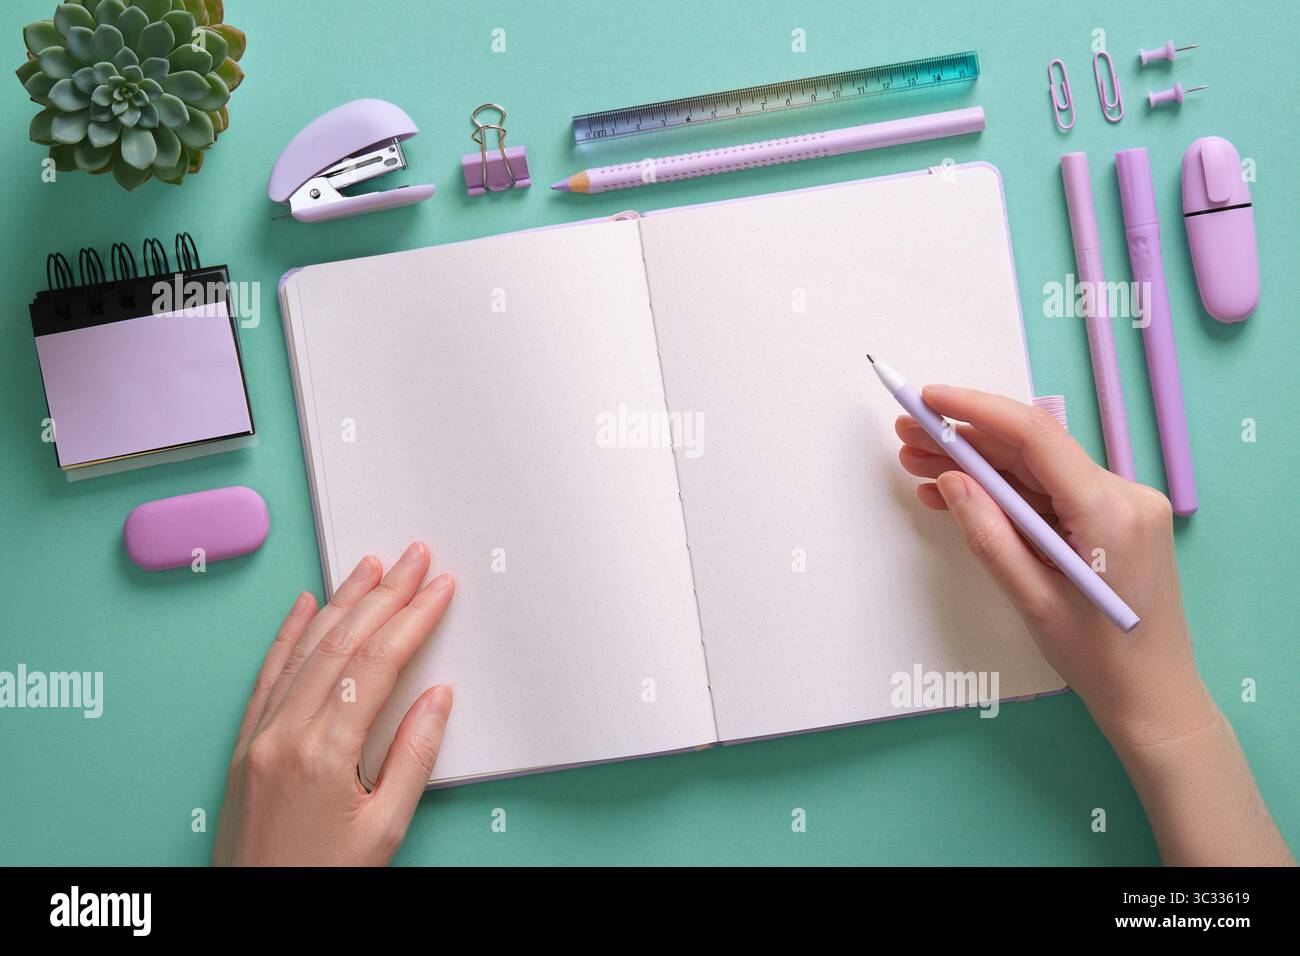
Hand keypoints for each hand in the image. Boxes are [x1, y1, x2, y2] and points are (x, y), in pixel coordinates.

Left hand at [213, 543, 454, 865]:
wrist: (256, 916)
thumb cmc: (323, 881)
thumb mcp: (385, 829)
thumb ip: (413, 757)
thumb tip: (438, 696)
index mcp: (324, 753)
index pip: (377, 664)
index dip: (412, 618)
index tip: (439, 587)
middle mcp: (284, 734)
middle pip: (341, 644)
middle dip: (383, 594)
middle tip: (413, 558)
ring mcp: (258, 736)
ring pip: (303, 650)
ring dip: (340, 602)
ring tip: (368, 567)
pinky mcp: (243, 746)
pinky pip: (266, 675)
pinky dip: (287, 635)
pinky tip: (303, 606)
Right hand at [894, 385, 1208, 744]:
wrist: (1154, 697)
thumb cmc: (1100, 660)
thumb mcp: (1033, 600)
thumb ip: (989, 534)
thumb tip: (951, 480)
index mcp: (1110, 510)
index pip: (1036, 437)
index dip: (977, 410)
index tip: (929, 399)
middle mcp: (1123, 495)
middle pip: (1032, 451)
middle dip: (965, 441)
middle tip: (908, 434)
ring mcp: (1120, 506)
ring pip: (1036, 472)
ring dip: (978, 468)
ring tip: (918, 462)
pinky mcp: (1111, 521)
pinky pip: (1049, 495)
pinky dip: (1004, 495)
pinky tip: (955, 495)